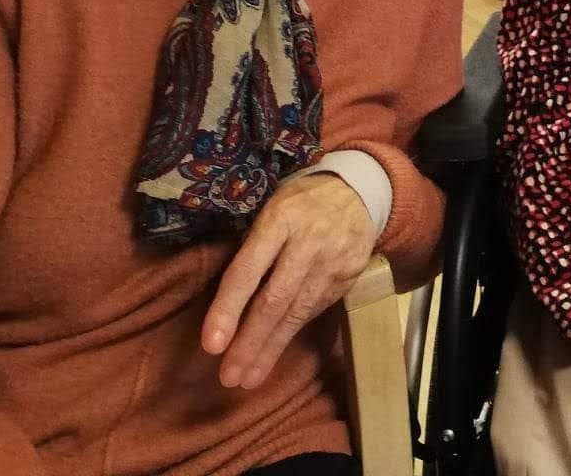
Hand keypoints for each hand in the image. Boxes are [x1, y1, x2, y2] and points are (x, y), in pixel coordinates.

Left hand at [201, 172, 375, 388]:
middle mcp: (307, 243)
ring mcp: (332, 263)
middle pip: (274, 301)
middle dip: (250, 342)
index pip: (248, 271)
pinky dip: (292, 334)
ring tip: (247, 378)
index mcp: (279, 220)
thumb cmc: (299, 202)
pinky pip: (315, 310)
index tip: (212, 345)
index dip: (228, 309)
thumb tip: (226, 297)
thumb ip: (252, 246)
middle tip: (228, 376)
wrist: (358, 191)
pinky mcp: (348, 278)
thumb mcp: (270, 208)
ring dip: (270, 349)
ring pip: (297, 313)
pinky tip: (274, 353)